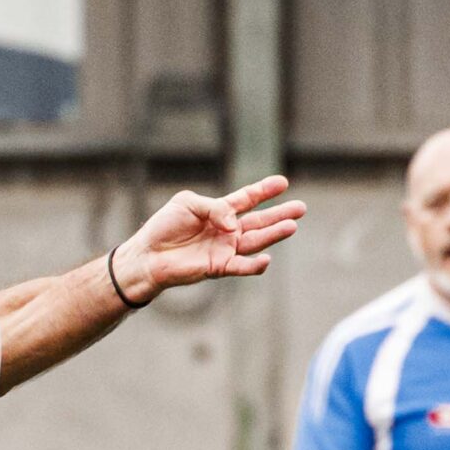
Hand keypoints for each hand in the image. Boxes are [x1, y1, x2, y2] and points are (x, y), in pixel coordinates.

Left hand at [114, 176, 305, 303]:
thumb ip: (214, 208)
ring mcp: (225, 249)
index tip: (283, 182)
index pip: (247, 198)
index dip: (264, 191)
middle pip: (259, 221)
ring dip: (273, 235)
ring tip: (292, 226)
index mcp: (220, 211)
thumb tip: (234, 224)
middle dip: (280, 214)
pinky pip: (241, 266)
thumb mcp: (187, 203)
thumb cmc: (164, 227)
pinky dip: (254, 265)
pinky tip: (267, 259)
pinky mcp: (218, 266)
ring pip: (255, 241)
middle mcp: (227, 230)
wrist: (147, 254)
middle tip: (301, 208)